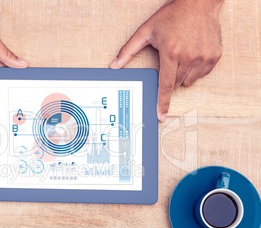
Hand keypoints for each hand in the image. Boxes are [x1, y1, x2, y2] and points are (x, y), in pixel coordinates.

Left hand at [110, 0, 223, 121]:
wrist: (199, 2)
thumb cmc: (171, 15)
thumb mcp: (146, 31)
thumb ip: (128, 50)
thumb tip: (114, 65)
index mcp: (171, 53)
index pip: (166, 85)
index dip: (162, 102)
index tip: (161, 116)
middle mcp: (189, 57)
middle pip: (176, 83)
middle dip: (171, 76)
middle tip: (170, 58)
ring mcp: (204, 57)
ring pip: (190, 80)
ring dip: (183, 74)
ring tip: (181, 53)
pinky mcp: (215, 55)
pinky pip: (202, 73)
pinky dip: (195, 68)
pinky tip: (192, 52)